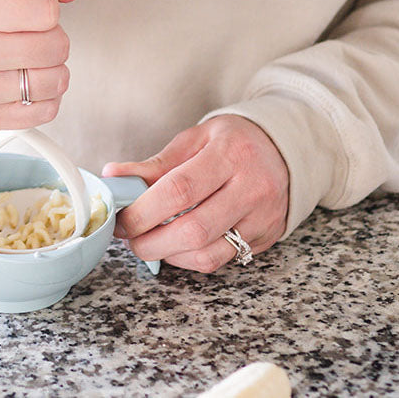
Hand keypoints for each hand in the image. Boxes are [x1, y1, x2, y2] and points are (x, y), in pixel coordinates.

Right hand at [0, 0, 77, 129]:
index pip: (47, 8)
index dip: (45, 0)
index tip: (23, 0)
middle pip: (56, 45)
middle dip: (50, 31)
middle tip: (23, 26)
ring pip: (56, 80)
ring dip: (51, 62)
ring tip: (24, 50)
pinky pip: (46, 110)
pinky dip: (46, 91)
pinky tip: (22, 74)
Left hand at [102, 115, 288, 271]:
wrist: (284, 149)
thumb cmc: (233, 141)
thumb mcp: (196, 139)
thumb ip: (157, 163)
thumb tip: (114, 176)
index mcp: (229, 154)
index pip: (180, 189)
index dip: (144, 210)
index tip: (121, 217)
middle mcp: (251, 188)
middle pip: (193, 229)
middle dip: (151, 241)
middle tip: (128, 236)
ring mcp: (261, 217)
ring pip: (207, 253)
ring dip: (167, 255)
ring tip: (147, 242)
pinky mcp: (265, 238)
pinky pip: (220, 260)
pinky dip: (189, 259)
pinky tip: (173, 247)